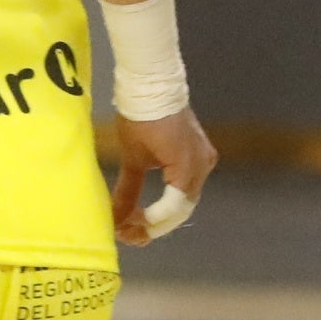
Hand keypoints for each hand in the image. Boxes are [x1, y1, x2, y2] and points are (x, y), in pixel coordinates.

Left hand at [113, 107, 215, 240]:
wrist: (153, 84)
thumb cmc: (140, 117)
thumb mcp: (132, 157)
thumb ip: (128, 192)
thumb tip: (115, 220)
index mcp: (187, 166)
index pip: (173, 207)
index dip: (150, 222)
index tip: (127, 229)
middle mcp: (203, 165)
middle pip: (182, 208)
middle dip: (155, 224)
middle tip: (130, 235)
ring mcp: (204, 159)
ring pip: (185, 199)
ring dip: (162, 215)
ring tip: (135, 224)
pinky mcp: (198, 154)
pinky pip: (185, 186)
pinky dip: (168, 200)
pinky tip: (149, 207)